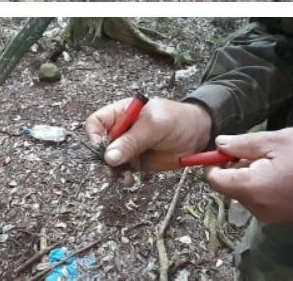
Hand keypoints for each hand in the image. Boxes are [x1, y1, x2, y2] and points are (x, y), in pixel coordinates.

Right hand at [85, 98, 210, 171]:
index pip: (97, 122)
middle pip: (100, 144)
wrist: (199, 134)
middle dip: (102, 158)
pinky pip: (122, 171)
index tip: (100, 149)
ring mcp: (129, 146)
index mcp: (122, 112)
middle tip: (109, 169)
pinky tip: (129, 179)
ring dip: (112, 171)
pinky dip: (122, 177)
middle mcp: (122, 129)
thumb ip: (131, 140)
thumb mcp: (154, 126)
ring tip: (122, 176)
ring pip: (109, 161)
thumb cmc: (178, 119)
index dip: (94, 136)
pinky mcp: (137, 161)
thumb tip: (109, 156)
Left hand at [205, 127, 292, 223]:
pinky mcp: (285, 218)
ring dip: (254, 173)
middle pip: (231, 185)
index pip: (215, 181)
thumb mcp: (279, 140)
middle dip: (239, 166)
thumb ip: (244, 144)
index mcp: (254, 189)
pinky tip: (289, 170)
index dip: (216, 161)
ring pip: (247, 191)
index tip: (232, 146)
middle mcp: (259, 209)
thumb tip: (218, 144)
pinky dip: (266, 183)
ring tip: (282, 158)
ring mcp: (273, 217)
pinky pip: (262, 199)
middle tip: (265, 149)